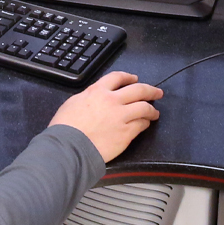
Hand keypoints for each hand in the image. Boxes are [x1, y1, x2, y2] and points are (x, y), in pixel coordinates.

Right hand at [49, 72, 164, 161]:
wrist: (69, 147)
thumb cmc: (66, 127)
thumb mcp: (74, 102)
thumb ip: (89, 97)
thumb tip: (97, 97)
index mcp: (98, 91)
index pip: (118, 78)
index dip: (129, 77)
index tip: (135, 79)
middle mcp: (112, 101)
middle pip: (138, 90)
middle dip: (150, 90)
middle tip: (157, 93)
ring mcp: (121, 117)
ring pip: (144, 107)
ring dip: (151, 109)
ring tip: (155, 113)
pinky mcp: (126, 133)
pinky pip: (141, 125)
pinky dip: (145, 123)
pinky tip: (145, 124)